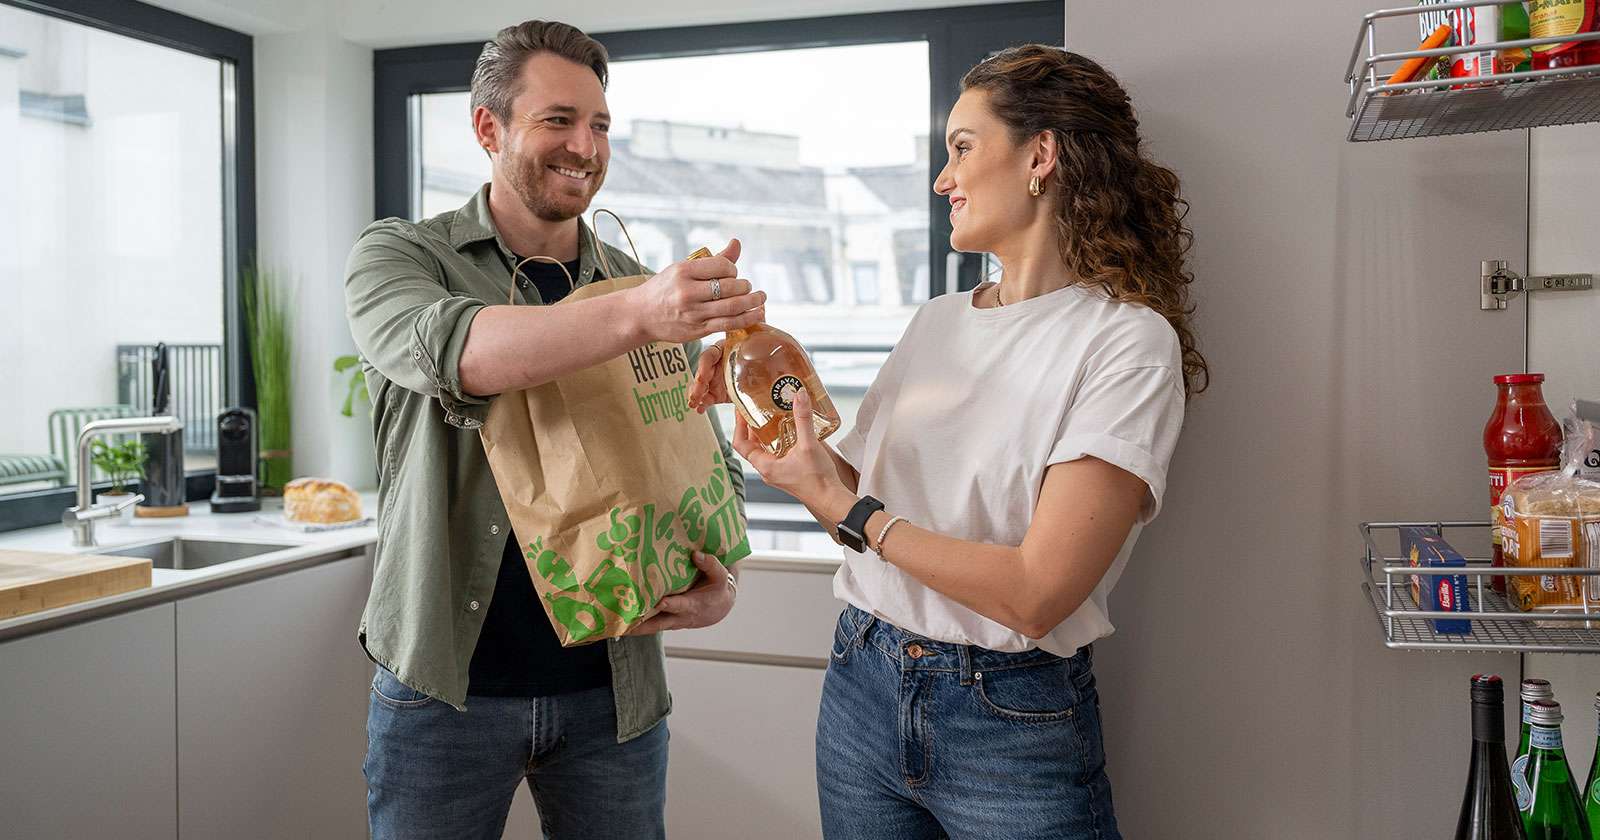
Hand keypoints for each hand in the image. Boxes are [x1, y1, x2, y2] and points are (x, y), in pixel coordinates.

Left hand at [625, 551, 738, 634]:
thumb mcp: (720, 576)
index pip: (680, 605)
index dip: (670, 604)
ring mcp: (671, 621)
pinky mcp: (665, 621)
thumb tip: (695, 554)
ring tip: (614, 622)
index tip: (659, 602)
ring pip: (651, 626)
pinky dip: (636, 623)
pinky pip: (649, 623)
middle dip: (641, 625)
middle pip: (658, 624)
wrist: (718, 609)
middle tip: (624, 624)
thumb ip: (710, 564)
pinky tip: (620, 617)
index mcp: (693, 605)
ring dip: (634, 626)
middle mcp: (679, 617)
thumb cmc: (717, 591)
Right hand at [629, 239, 765, 344]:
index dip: (734, 269)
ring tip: (761, 299)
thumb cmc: (665, 288)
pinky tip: (757, 314)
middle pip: (730, 287)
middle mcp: (687, 292)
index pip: (722, 266)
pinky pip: (728, 324)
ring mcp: (693, 312)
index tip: (734, 273)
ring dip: (752, 302)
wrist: (640, 314)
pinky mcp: (697, 330)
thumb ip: (714, 259)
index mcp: (684, 271)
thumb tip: (737, 243)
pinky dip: (747, 319)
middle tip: (749, 287)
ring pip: (732, 307)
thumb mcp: (684, 269)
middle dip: (746, 286)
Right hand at [688, 310, 768, 413]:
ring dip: (696, 394)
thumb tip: (763, 312)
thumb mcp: (760, 343)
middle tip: (694, 395)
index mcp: (725, 350)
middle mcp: (718, 364)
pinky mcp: (717, 392)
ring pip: (702, 386)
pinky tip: (700, 409)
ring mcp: (716, 379)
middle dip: (697, 384)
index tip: (702, 376)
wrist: (769, 375)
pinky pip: (707, 398)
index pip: (710, 355)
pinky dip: (703, 404)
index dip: (704, 365)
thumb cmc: (762, 354)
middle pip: (703, 372)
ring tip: (693, 404)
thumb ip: (758, 333)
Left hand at [732, 386, 841, 507]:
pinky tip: (789, 433)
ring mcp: (777, 474)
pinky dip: (777, 442)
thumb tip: (799, 396)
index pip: (740, 444)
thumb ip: (803, 419)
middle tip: (756, 410)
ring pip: (764, 450)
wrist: (831, 499)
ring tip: (771, 417)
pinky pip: (776, 455)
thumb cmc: (818, 479)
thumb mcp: (809, 445)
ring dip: (765, 435)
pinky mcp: (787, 474)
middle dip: (752, 427)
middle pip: (751, 446)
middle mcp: (768, 471)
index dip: (738, 425)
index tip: (741, 410)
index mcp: (765, 466)